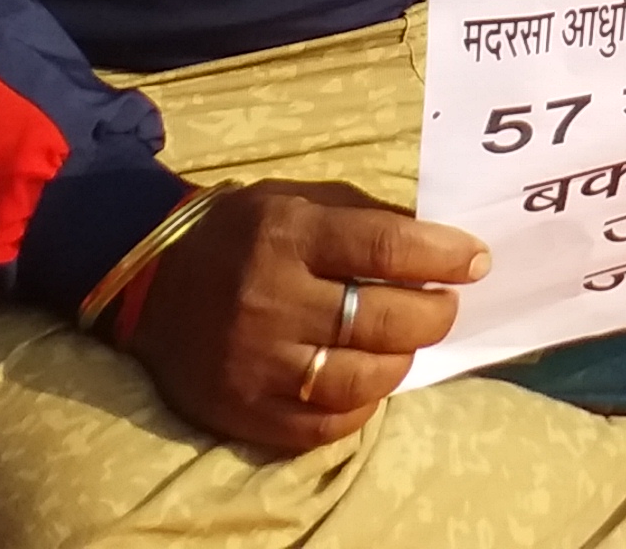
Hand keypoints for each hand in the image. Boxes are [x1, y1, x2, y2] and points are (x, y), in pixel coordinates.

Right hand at [125, 179, 488, 455]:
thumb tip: (440, 244)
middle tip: (444, 305)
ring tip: (405, 343)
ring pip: (362, 379)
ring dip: (402, 362)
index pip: (387, 248)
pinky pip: (326, 424)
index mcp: (287, 234)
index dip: (444, 257)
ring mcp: (256, 361)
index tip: (476, 261)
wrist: (149, 284)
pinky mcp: (244, 409)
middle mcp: (270, 298)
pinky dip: (362, 406)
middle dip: (435, 314)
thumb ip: (365, 217)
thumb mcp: (297, 201)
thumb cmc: (242, 235)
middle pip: (384, 320)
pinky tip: (367, 381)